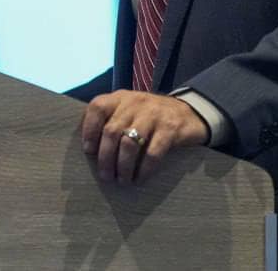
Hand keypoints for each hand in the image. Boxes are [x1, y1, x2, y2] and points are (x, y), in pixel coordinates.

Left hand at [80, 91, 209, 184]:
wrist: (189, 112)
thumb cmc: (150, 116)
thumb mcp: (129, 110)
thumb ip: (111, 119)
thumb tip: (90, 150)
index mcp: (120, 97)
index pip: (97, 108)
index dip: (89, 130)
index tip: (88, 151)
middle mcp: (135, 103)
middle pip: (112, 131)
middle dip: (105, 158)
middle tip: (105, 175)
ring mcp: (153, 115)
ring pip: (129, 144)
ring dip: (123, 166)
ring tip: (122, 180)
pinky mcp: (170, 129)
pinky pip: (152, 153)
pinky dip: (144, 169)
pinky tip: (140, 178)